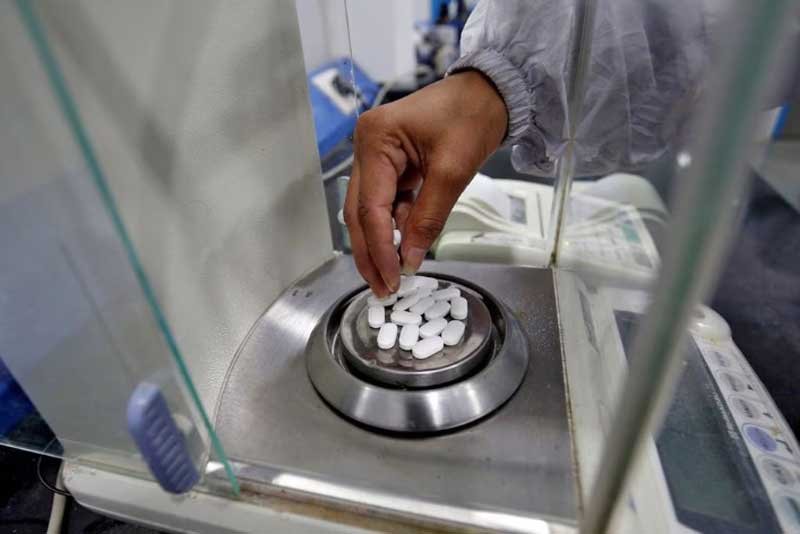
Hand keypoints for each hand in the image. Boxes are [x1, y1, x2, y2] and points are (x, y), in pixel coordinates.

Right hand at [344, 70, 506, 296]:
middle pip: (359, 212)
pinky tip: (403, 249)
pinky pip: (386, 203)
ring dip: (381, 243)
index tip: (391, 279)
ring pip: (369, 212)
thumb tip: (409, 260)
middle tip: (383, 288)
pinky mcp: (390, 165)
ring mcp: (376, 156)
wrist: (488, 92)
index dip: (379, 248)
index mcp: (375, 140)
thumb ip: (428, 218)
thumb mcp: (453, 171)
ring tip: (393, 276)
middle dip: (371, 253)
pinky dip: (395, 227)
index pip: (370, 207)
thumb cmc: (472, 116)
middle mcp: (367, 147)